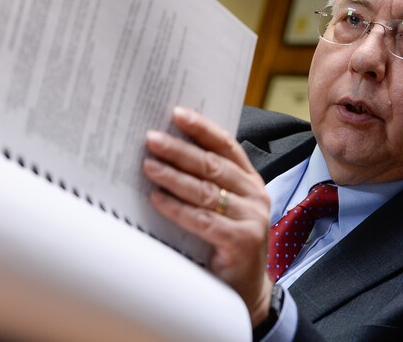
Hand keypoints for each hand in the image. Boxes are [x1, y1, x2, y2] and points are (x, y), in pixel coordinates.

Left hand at [143, 106, 273, 324]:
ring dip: (173, 176)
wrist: (245, 290)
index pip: (226, 146)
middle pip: (212, 165)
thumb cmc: (226, 243)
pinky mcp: (242, 241)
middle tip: (152, 139)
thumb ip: (205, 183)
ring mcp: (251, 218)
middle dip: (180, 150)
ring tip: (148, 165)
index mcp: (250, 180)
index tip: (177, 113)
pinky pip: (202, 220)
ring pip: (205, 191)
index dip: (202, 128)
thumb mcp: (222, 207)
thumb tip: (164, 154)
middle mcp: (255, 195)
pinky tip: (157, 199)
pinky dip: (177, 208)